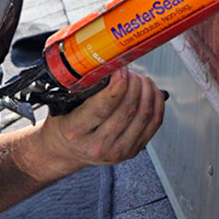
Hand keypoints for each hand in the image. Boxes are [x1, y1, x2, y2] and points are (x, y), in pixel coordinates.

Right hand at [36, 68, 164, 172]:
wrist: (66, 151)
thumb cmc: (64, 125)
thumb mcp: (62, 106)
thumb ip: (82, 89)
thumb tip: (109, 66)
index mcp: (75, 132)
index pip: (102, 107)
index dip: (117, 84)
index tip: (120, 69)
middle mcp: (98, 146)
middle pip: (127, 110)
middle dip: (134, 84)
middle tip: (130, 72)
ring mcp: (118, 151)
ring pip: (144, 116)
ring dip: (146, 91)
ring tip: (140, 79)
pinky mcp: (133, 151)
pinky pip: (154, 124)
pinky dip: (156, 103)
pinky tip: (152, 91)